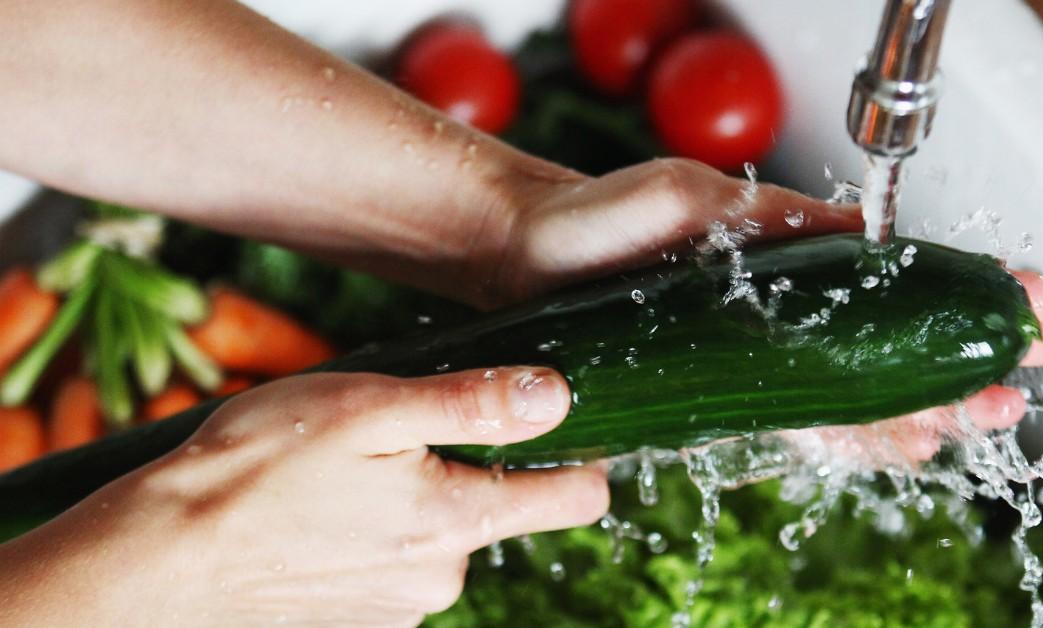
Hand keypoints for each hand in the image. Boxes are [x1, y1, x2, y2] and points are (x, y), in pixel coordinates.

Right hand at [0, 368, 607, 626]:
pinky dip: (374, 531)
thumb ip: (476, 403)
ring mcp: (399, 608)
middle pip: (495, 507)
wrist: (158, 560)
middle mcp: (441, 578)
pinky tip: (322, 511)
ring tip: (341, 473)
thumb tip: (558, 395)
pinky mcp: (360, 619)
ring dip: (410, 497)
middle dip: (462, 464)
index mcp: (459, 521)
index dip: (581, 454)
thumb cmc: (257, 470)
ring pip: (440, 533)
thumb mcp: (373, 408)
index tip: (560, 421)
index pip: (575, 497)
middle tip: (391, 432)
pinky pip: (394, 562)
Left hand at [500, 158, 1042, 463]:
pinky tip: (909, 443)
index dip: (968, 297)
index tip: (1034, 300)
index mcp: (790, 265)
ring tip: (999, 408)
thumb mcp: (698, 201)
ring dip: (936, 403)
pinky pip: (805, 426)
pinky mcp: (726, 398)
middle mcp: (785, 322)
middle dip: (977, 355)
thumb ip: (780, 223)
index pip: (897, 288)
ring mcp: (761, 364)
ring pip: (865, 396)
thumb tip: (860, 236)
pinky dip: (860, 437)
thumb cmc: (602, 219)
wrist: (529, 258)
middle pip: (898, 349)